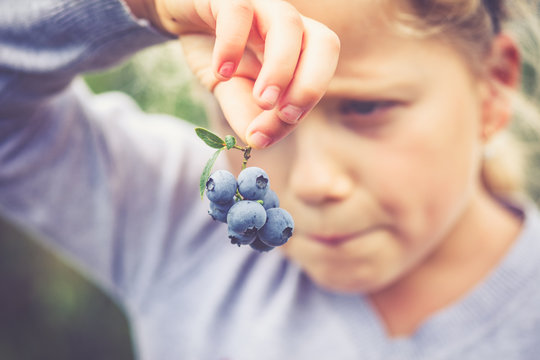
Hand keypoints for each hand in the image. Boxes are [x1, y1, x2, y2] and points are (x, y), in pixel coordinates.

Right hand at [125, 0, 339, 147]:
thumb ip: (247, 113)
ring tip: (261, 100)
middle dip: (311, 85)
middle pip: (324, 43)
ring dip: (280, 69)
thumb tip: (258, 140)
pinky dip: (232, 45)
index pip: (319, 73)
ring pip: (288, 24)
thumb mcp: (233, 91)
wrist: (182, 20)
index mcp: (299, 48)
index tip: (271, 132)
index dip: (304, 103)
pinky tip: (222, 71)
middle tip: (285, 115)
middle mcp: (288, 25)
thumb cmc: (219, 54)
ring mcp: (261, 6)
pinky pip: (238, 12)